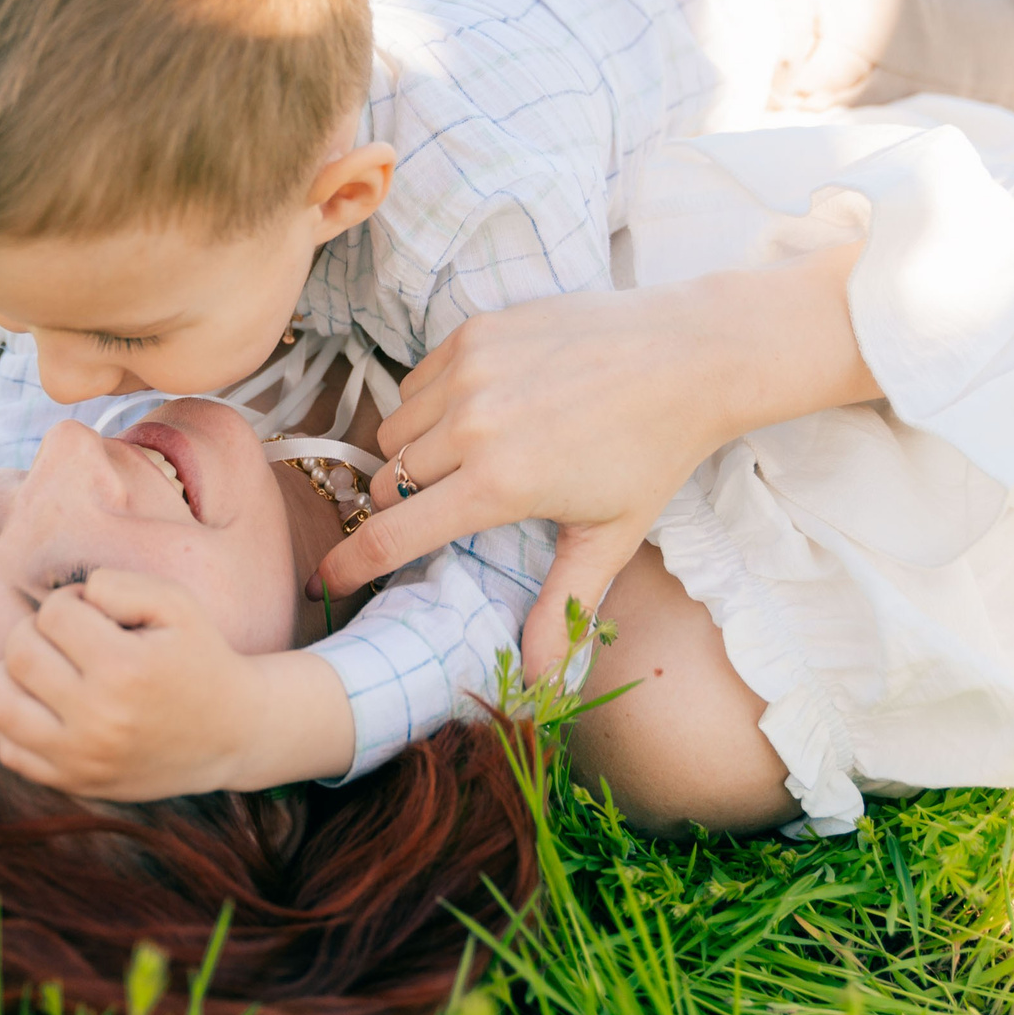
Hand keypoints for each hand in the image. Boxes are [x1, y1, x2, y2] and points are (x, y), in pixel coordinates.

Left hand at [0, 571, 351, 799]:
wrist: (230, 734)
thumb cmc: (198, 658)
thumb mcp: (176, 604)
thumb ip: (120, 584)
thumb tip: (73, 596)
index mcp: (125, 669)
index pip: (53, 614)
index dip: (70, 601)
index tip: (94, 613)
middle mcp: (98, 718)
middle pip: (19, 653)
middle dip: (36, 631)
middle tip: (68, 636)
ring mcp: (82, 758)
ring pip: (1, 704)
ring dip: (13, 674)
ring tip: (44, 666)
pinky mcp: (74, 783)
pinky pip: (9, 750)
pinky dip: (15, 722)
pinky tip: (45, 705)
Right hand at [312, 251, 878, 683]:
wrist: (689, 356)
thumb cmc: (652, 451)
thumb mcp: (610, 537)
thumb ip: (561, 607)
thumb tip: (538, 682)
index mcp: (499, 484)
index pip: (393, 533)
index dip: (350, 564)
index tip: (325, 582)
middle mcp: (471, 425)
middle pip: (388, 480)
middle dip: (404, 505)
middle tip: (445, 509)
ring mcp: (468, 371)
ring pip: (395, 429)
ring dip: (413, 452)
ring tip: (465, 458)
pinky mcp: (473, 332)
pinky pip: (416, 381)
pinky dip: (430, 404)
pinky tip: (477, 411)